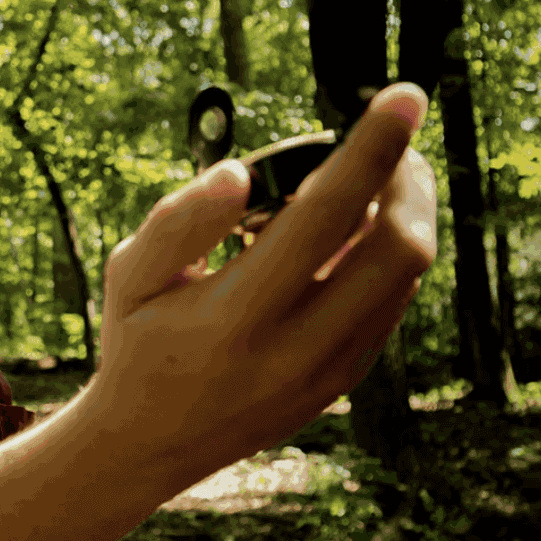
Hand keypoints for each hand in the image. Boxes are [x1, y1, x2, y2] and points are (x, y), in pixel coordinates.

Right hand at [90, 82, 437, 477]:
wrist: (148, 443)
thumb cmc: (136, 342)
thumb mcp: (131, 275)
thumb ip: (180, 219)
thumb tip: (239, 173)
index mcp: (234, 317)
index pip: (323, 217)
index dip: (369, 150)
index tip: (402, 97)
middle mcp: (294, 349)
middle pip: (398, 250)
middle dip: (408, 179)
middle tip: (392, 140)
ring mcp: (328, 372)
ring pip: (407, 278)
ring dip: (406, 214)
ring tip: (374, 179)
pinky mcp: (344, 382)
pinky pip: (391, 305)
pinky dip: (390, 255)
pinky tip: (354, 233)